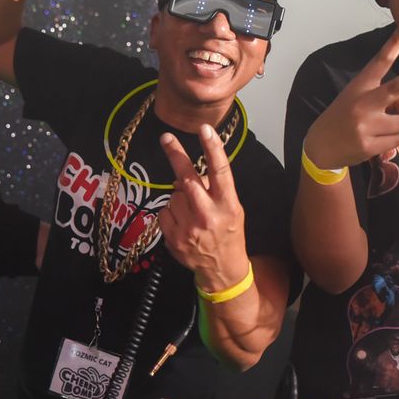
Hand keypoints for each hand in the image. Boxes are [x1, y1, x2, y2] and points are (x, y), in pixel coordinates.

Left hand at [158, 124, 246, 288]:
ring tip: (191, 212)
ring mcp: (189, 228)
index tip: (205, 130)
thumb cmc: (228, 232)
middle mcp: (209, 214)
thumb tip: (189, 174)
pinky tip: (182, 224)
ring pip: (174, 195)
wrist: (222, 269)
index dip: (212, 148)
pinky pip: (165, 212)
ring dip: (179, 198)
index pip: (220, 171)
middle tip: (166, 138)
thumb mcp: (232, 208)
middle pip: (188, 178)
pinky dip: (170, 213)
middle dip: (176, 155)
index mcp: (228, 204)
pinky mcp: (174, 238)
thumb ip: (214, 189)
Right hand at [304, 19, 398, 169]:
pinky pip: (397, 141)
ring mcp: (365, 125)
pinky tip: (371, 142)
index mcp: (361, 85)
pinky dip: (389, 143)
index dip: (396, 42)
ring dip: (396, 126)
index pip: (381, 60)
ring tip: (375, 130)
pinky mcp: (368, 146)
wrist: (320, 146)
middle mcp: (363, 102)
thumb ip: (393, 103)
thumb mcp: (364, 105)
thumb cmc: (345, 119)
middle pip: (398, 87)